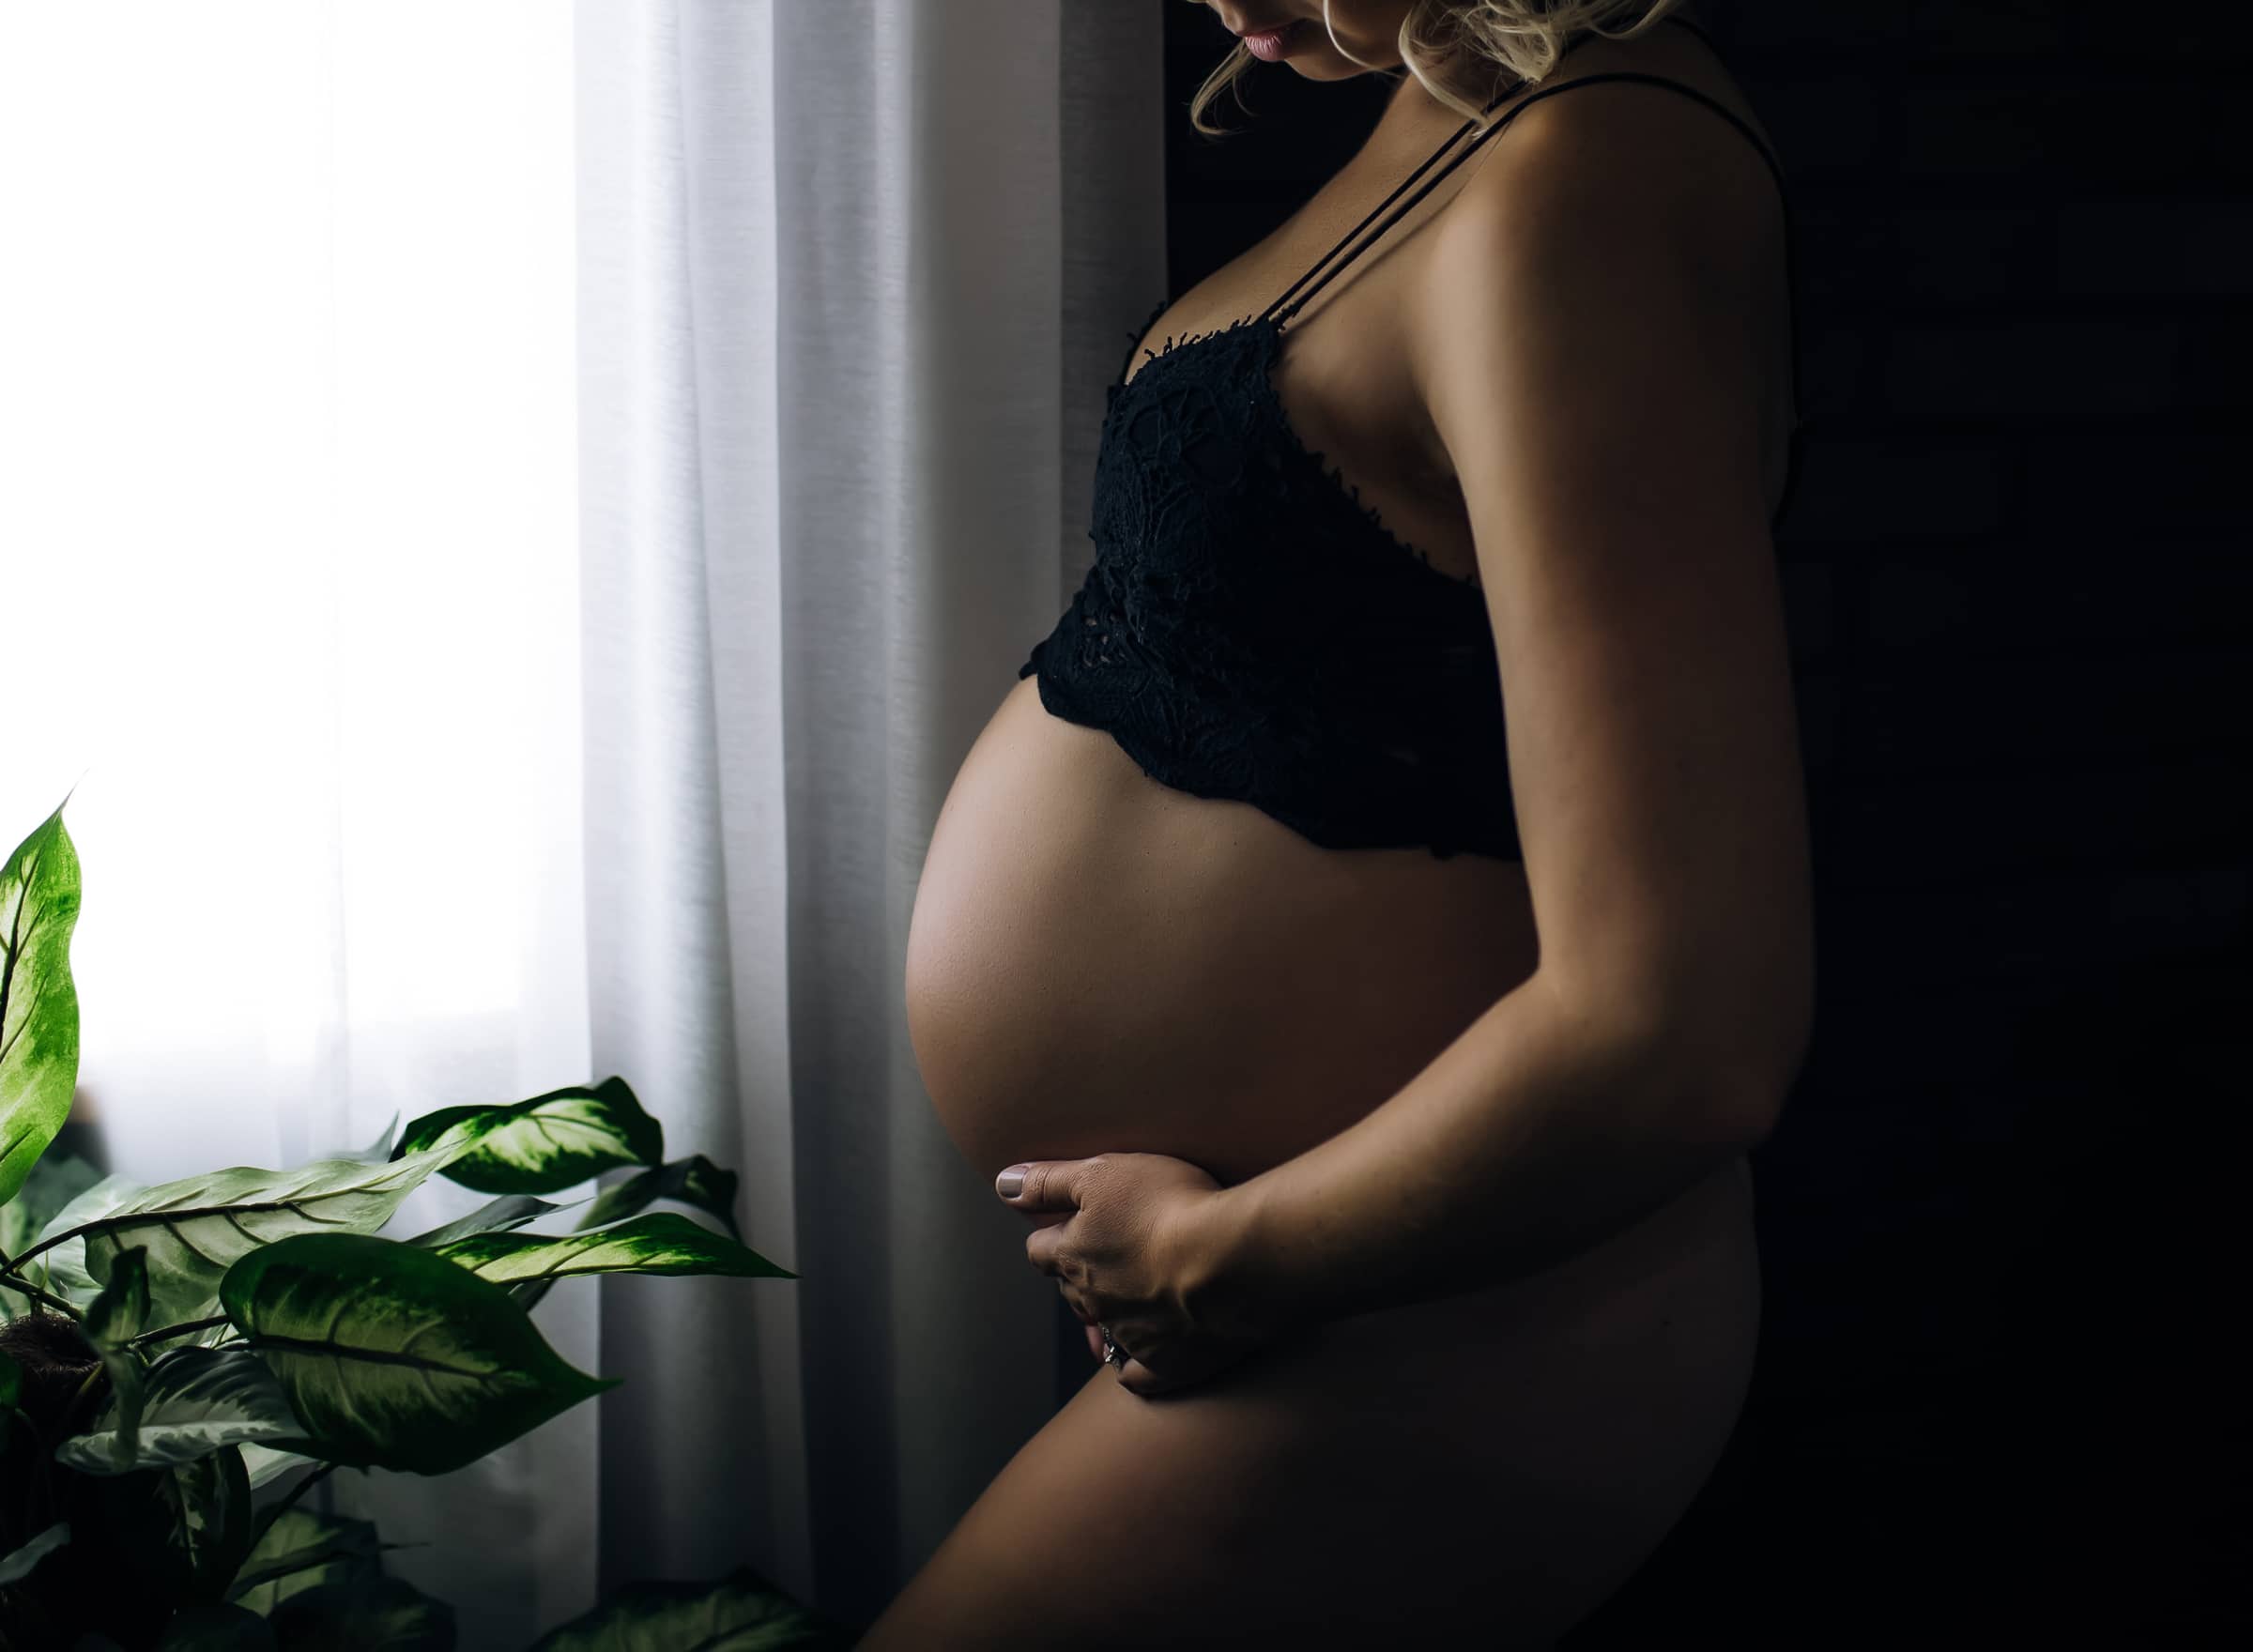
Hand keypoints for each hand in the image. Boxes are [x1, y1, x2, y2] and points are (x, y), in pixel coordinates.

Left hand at [997, 1152, 1273, 1397]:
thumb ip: (1051, 1181)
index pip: (1041, 1251)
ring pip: (1104, 1329)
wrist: (1229, 1261)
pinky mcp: (1168, 1363)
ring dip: (1110, 1315)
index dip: (1052, 1237)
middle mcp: (1093, 1301)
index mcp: (1074, 1256)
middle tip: (1104, 1259)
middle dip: (1079, 1276)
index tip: (1067, 1227)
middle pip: (1071, 1291)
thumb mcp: (1103, 1174)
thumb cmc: (1168, 1206)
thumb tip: (1004, 1184)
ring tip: (1124, 1303)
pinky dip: (1135, 1369)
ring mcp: (1129, 1336)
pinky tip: (1135, 1364)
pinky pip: (1139, 1377)